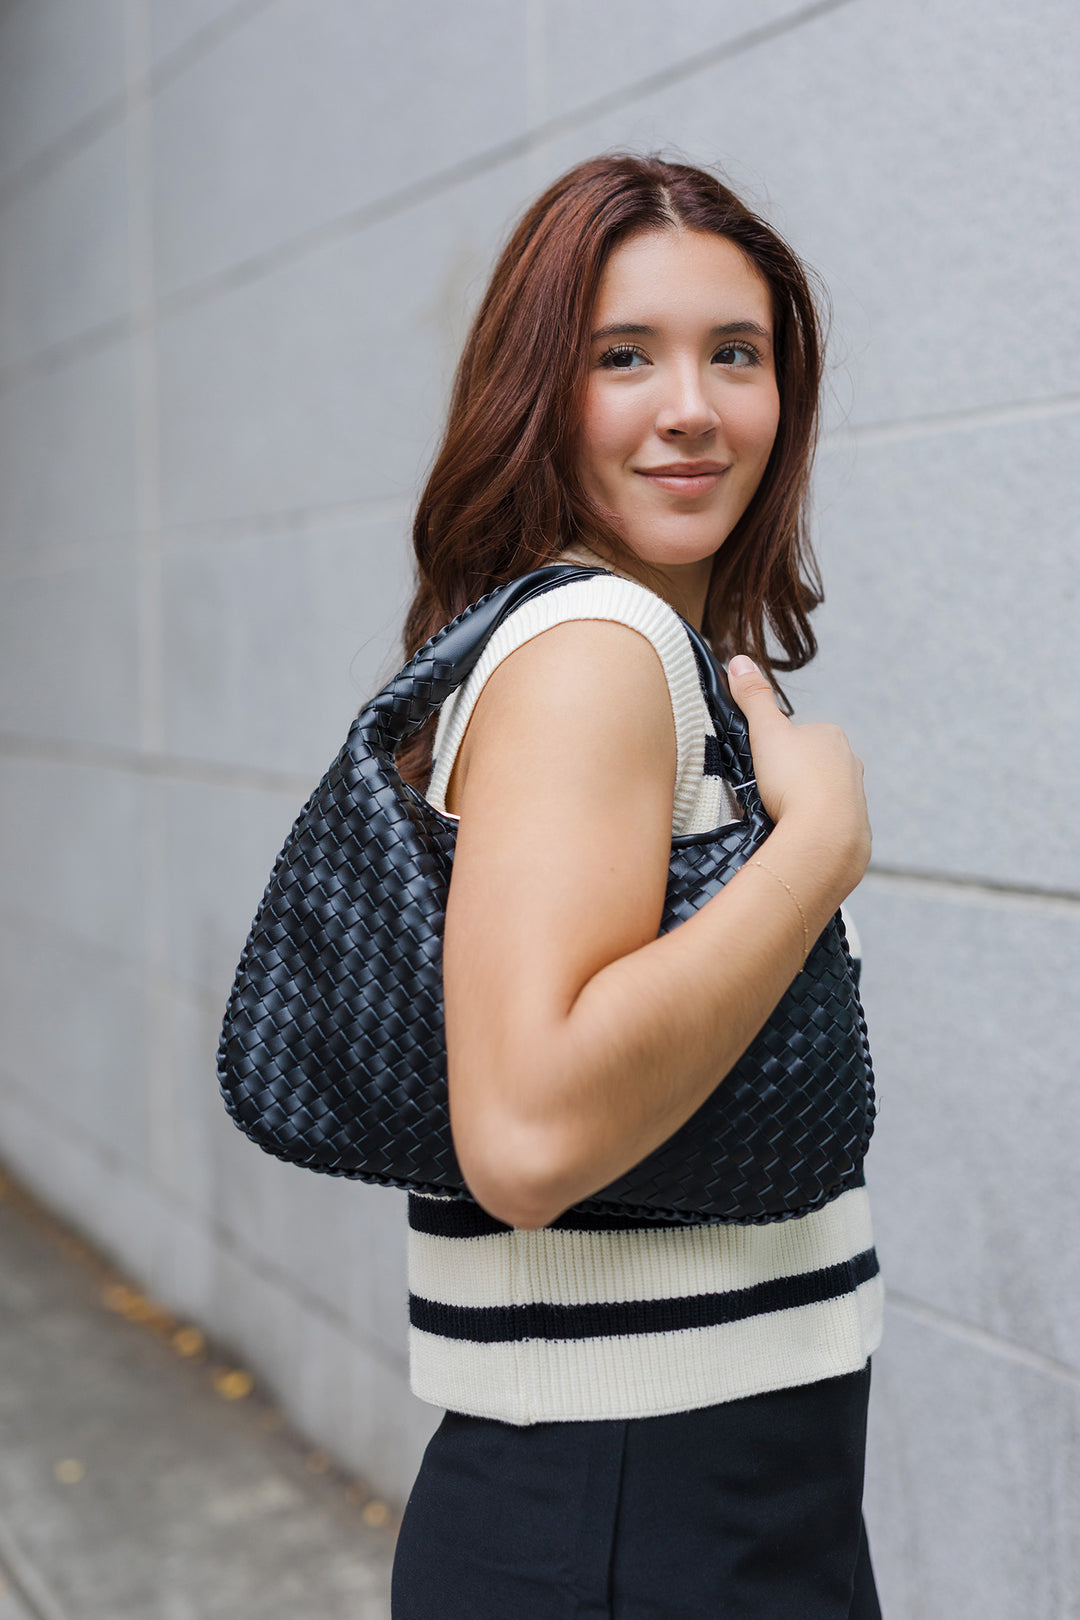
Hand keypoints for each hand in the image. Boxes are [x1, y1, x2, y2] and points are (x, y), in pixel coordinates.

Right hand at [726, 656, 871, 886]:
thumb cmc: (795, 779)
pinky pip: (827, 822)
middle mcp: (850, 762)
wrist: (824, 835)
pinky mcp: (854, 828)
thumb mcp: (766, 731)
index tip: (761, 765)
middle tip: (767, 791)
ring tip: (779, 814)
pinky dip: (811, 825)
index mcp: (831, 736)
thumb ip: (753, 697)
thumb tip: (739, 660)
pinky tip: (795, 832)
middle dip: (790, 776)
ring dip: (801, 801)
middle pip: (812, 764)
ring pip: (822, 793)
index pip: (800, 734)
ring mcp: (855, 796)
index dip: (776, 749)